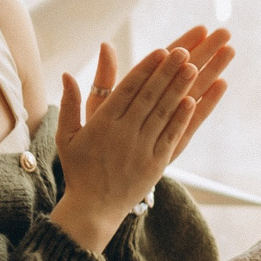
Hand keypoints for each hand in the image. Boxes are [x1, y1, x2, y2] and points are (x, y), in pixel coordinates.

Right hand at [45, 28, 235, 252]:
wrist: (93, 209)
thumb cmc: (79, 169)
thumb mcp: (66, 136)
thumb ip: (69, 104)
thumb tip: (66, 74)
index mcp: (102, 124)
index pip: (126, 90)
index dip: (145, 69)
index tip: (160, 50)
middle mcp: (123, 134)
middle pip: (148, 97)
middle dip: (167, 72)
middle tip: (185, 51)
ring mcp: (141, 149)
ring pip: (162, 113)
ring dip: (179, 89)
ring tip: (193, 67)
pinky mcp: (155, 164)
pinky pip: (170, 137)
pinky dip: (182, 118)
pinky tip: (193, 101)